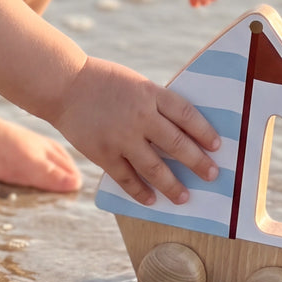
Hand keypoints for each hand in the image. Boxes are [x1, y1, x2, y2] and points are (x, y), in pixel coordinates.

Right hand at [54, 56, 221, 205]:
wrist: (64, 84)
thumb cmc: (102, 82)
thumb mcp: (135, 84)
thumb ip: (155, 105)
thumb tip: (181, 133)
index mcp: (150, 93)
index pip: (186, 114)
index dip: (204, 131)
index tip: (217, 146)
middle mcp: (140, 116)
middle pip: (176, 143)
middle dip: (197, 162)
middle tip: (212, 175)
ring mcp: (121, 137)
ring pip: (155, 167)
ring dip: (172, 185)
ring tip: (184, 197)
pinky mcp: (103, 153)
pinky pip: (127, 178)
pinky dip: (140, 191)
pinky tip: (151, 200)